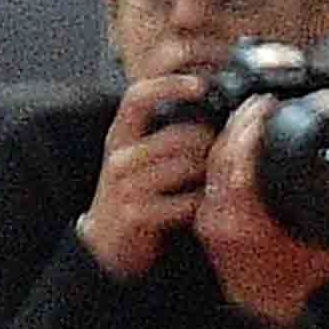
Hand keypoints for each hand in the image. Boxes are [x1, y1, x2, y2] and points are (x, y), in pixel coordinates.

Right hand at [74, 74, 214, 285]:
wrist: (106, 244)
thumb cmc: (133, 194)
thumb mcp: (139, 155)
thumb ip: (163, 130)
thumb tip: (204, 100)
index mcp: (120, 135)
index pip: (139, 96)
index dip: (170, 84)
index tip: (200, 84)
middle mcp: (120, 157)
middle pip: (178, 136)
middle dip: (209, 145)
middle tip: (222, 155)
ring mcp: (126, 187)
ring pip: (185, 167)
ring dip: (208, 175)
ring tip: (212, 182)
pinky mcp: (137, 215)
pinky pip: (184, 203)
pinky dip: (199, 204)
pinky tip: (200, 207)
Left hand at [194, 98, 328, 328]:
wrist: (265, 314)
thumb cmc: (293, 286)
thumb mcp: (325, 253)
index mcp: (243, 222)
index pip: (237, 161)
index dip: (251, 128)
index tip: (267, 105)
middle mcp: (220, 218)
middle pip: (221, 154)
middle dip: (241, 121)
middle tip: (261, 100)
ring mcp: (209, 218)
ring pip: (213, 162)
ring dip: (231, 133)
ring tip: (252, 112)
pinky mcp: (206, 218)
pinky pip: (211, 176)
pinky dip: (225, 153)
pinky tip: (239, 138)